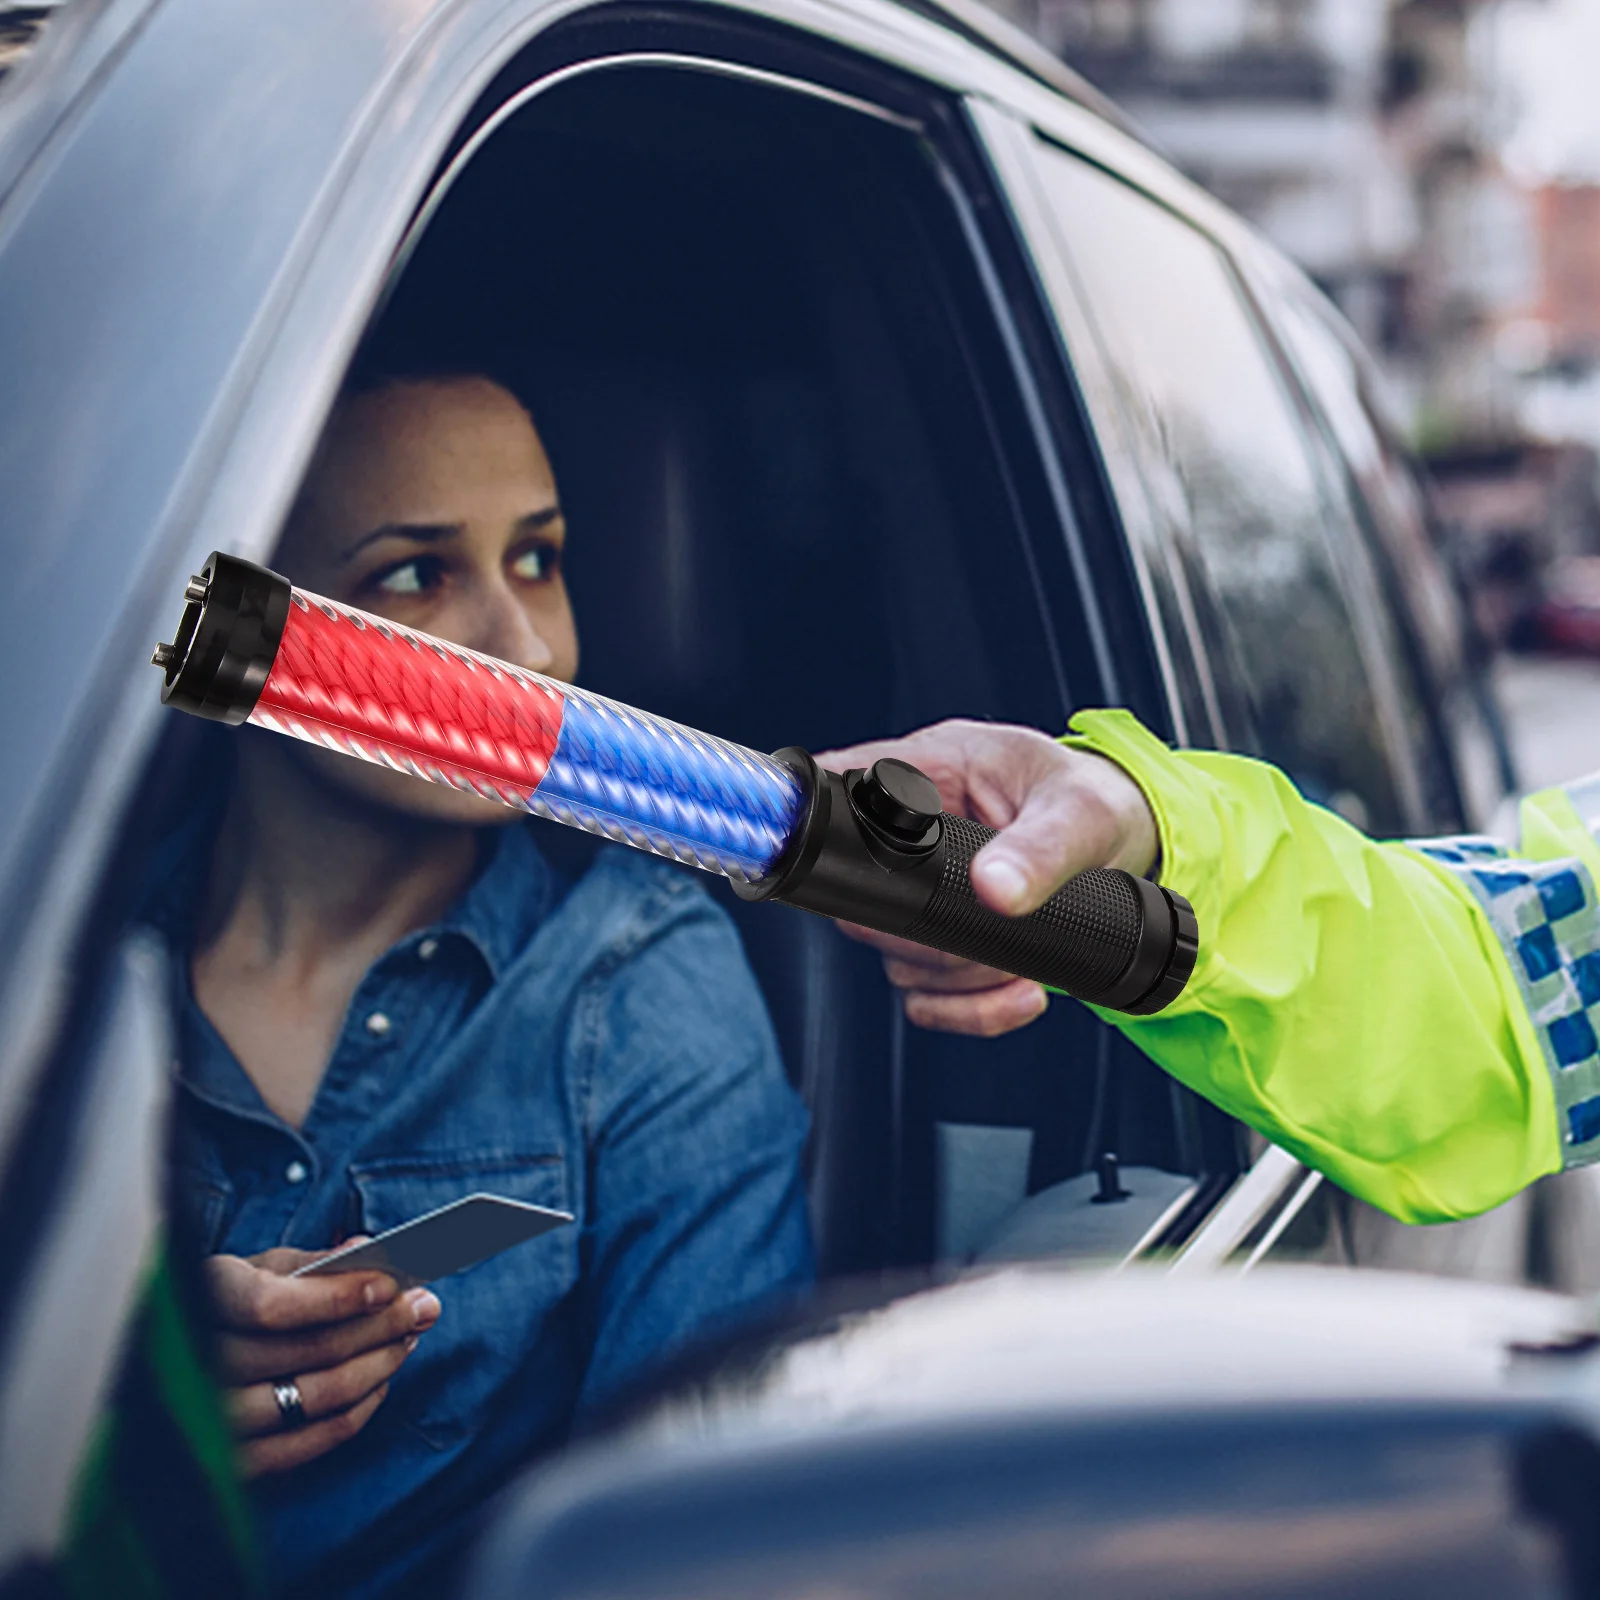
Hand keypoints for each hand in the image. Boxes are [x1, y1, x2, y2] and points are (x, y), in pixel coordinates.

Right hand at [206, 1246, 440, 1476]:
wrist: (181, 1354)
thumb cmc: (234, 1300)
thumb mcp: (260, 1268)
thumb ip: (312, 1262)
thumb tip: (366, 1250)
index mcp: (203, 1299)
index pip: (271, 1307)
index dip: (336, 1298)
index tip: (391, 1285)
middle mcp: (200, 1363)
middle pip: (307, 1351)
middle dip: (380, 1325)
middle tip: (423, 1306)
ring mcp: (213, 1418)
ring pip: (318, 1397)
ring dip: (378, 1365)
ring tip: (407, 1338)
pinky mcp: (234, 1460)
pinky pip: (310, 1442)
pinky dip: (357, 1410)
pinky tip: (380, 1382)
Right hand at [816, 719, 1157, 1036]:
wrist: (1130, 839)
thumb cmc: (1098, 801)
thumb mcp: (1080, 816)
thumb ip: (1040, 850)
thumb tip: (994, 888)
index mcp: (930, 772)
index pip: (840, 791)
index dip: (824, 832)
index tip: (858, 877)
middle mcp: (911, 833)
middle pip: (861, 904)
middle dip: (928, 940)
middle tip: (989, 937)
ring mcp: (922, 891)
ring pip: (898, 958)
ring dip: (960, 978)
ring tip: (1023, 964)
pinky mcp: (942, 937)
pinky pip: (926, 995)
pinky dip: (970, 1009)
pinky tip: (1022, 993)